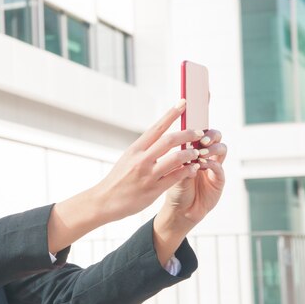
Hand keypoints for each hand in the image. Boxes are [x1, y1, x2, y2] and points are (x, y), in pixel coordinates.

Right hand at [91, 99, 205, 222]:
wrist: (104, 201)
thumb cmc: (118, 179)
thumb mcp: (127, 159)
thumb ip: (144, 150)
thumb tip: (161, 139)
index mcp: (135, 149)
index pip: (156, 127)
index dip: (171, 114)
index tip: (183, 102)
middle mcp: (141, 159)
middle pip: (169, 140)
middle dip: (188, 134)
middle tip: (199, 132)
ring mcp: (148, 175)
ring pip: (176, 158)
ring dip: (190, 154)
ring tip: (197, 153)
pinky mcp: (153, 190)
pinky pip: (176, 177)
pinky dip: (188, 171)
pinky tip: (194, 169)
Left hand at [161, 129, 226, 224]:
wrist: (180, 210)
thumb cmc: (174, 188)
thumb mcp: (172, 171)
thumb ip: (179, 159)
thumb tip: (185, 147)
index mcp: (192, 150)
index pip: (199, 132)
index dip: (199, 124)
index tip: (196, 120)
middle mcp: (205, 155)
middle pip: (215, 136)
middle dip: (210, 134)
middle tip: (201, 140)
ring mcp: (213, 166)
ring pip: (221, 148)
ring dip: (212, 148)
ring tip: (201, 153)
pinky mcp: (218, 180)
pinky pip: (219, 167)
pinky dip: (211, 164)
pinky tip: (202, 166)